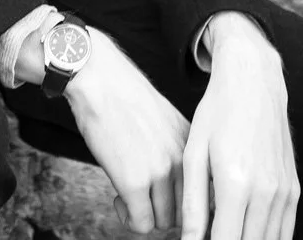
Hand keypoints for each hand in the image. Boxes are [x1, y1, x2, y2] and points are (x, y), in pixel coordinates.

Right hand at [66, 27, 190, 232]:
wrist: (99, 77)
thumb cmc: (122, 96)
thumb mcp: (163, 120)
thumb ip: (174, 149)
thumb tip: (173, 184)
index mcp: (190, 144)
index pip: (203, 192)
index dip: (184, 203)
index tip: (167, 200)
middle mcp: (182, 158)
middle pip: (185, 212)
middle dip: (163, 211)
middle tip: (144, 199)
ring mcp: (160, 171)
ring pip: (164, 222)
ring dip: (144, 215)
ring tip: (128, 195)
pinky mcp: (135, 181)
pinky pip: (141, 224)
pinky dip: (129, 219)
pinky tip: (118, 198)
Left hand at [182, 15, 298, 239]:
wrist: (254, 81)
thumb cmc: (217, 114)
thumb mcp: (194, 154)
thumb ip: (193, 204)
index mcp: (235, 184)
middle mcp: (265, 192)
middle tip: (210, 234)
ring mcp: (284, 192)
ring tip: (225, 228)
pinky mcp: (294, 189)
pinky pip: (284, 232)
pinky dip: (266, 239)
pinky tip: (247, 230)